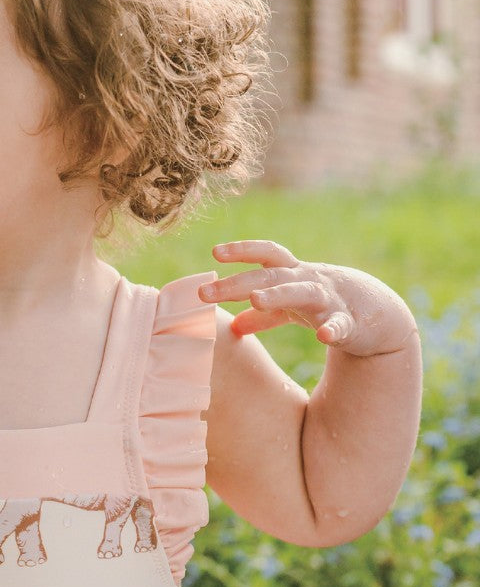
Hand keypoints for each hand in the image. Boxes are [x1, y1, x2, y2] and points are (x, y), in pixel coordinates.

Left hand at [198, 240, 417, 356]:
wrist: (381, 318)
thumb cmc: (327, 306)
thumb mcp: (292, 308)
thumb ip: (263, 316)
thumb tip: (232, 326)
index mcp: (293, 274)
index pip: (266, 255)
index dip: (242, 251)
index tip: (215, 253)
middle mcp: (309, 281)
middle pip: (271, 275)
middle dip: (238, 283)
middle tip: (206, 292)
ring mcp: (330, 300)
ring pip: (303, 292)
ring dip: (278, 294)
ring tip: (256, 299)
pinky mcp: (351, 323)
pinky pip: (341, 325)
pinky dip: (333, 329)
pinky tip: (324, 336)